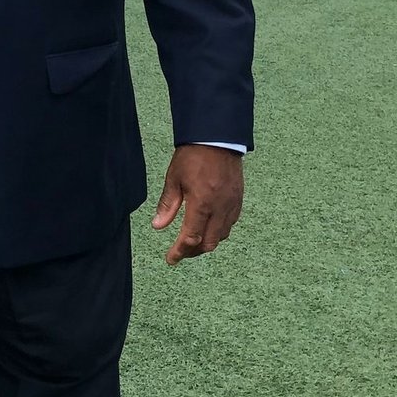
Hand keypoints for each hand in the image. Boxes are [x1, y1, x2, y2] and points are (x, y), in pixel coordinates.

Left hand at [151, 144, 243, 264]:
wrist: (218, 137)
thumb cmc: (193, 156)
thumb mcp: (174, 179)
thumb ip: (168, 205)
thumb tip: (158, 226)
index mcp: (201, 204)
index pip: (191, 238)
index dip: (179, 252)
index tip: (170, 259)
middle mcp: (219, 208)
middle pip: (209, 243)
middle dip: (193, 252)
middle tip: (180, 252)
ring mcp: (231, 205)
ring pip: (222, 236)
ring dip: (207, 243)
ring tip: (193, 241)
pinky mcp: (238, 200)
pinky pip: (231, 224)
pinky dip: (219, 231)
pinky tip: (209, 227)